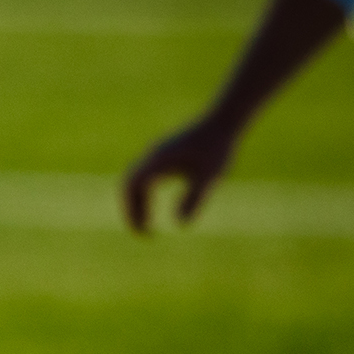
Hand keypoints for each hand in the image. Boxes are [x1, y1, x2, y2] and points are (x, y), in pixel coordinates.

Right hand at [122, 117, 240, 233]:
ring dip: (138, 204)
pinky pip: (145, 178)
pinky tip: (154, 207)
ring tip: (149, 226)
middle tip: (144, 234)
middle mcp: (153, 156)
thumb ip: (194, 199)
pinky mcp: (164, 155)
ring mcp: (157, 154)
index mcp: (158, 160)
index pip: (132, 187)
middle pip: (129, 186)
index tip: (145, 232)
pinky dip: (144, 195)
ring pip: (136, 182)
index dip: (133, 211)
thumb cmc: (218, 147)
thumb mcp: (209, 176)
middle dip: (132, 211)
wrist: (225, 119)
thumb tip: (180, 224)